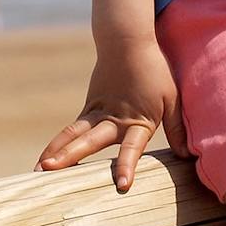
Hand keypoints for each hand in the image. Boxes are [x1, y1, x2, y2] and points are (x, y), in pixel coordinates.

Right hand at [33, 39, 189, 192]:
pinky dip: (58, 143)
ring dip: (55, 151)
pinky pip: (72, 129)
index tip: (122, 185)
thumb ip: (177, 128)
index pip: (131, 147)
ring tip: (39, 170)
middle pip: (88, 140)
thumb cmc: (154, 70)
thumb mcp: (172, 99)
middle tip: (49, 171)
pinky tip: (47, 159)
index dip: (126, 165)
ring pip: (72, 134)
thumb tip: (187, 155)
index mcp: (136, 120)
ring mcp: (96, 112)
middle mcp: (112, 118)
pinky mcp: (89, 107)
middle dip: (69, 156)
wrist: (126, 41)